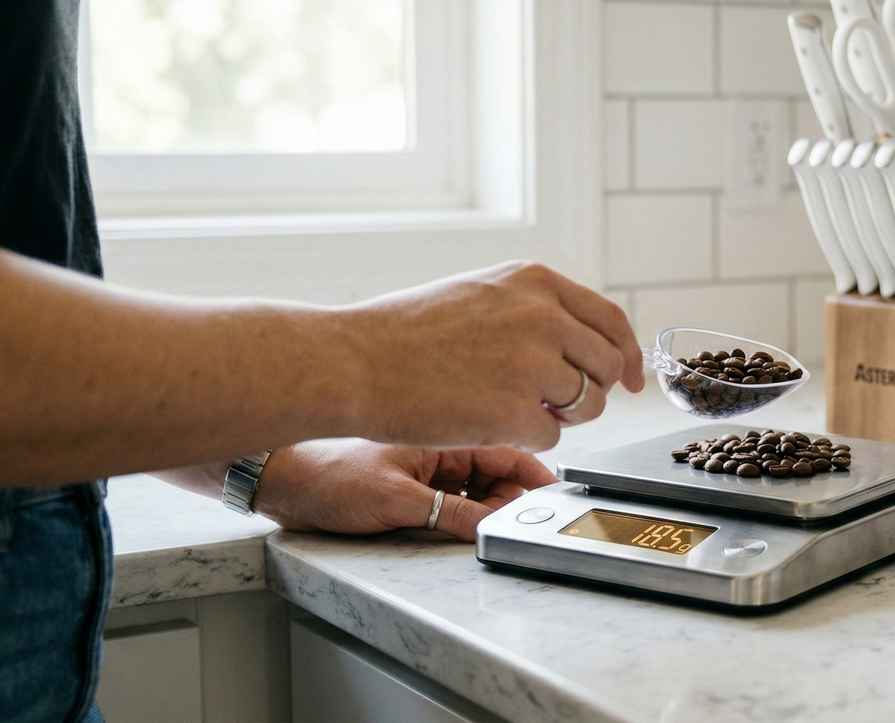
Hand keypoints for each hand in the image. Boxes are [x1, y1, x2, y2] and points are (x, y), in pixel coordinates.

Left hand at [253, 438, 557, 540]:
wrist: (277, 478)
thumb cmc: (326, 474)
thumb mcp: (395, 501)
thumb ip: (451, 515)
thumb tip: (496, 527)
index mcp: (442, 433)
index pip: (506, 451)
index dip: (531, 476)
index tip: (551, 497)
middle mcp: (439, 443)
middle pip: (496, 473)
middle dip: (511, 498)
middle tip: (516, 525)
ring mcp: (426, 463)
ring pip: (476, 487)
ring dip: (486, 507)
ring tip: (489, 528)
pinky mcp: (411, 481)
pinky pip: (453, 497)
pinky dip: (464, 511)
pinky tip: (463, 527)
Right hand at [342, 261, 644, 450]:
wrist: (352, 361)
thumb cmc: (405, 333)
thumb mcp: (481, 293)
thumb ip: (535, 309)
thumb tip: (584, 342)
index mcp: (536, 282)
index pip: (610, 320)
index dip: (627, 354)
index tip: (631, 379)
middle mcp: (543, 315)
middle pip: (608, 366)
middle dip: (592, 391)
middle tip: (557, 403)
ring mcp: (532, 363)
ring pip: (588, 404)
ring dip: (560, 416)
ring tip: (507, 407)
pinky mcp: (515, 410)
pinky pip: (552, 436)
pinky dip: (527, 438)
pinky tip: (486, 421)